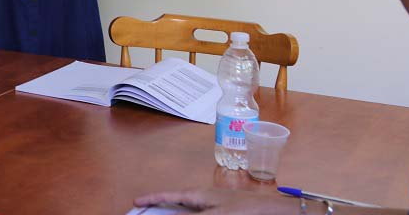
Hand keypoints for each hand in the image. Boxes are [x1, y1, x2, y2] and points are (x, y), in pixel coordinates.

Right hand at [134, 189, 293, 213]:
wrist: (272, 211)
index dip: (152, 198)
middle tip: (146, 210)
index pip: (170, 196)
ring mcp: (213, 206)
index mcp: (199, 195)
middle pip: (176, 203)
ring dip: (176, 213)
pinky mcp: (222, 213)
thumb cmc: (245, 209)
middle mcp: (204, 198)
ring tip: (163, 213)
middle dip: (161, 208)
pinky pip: (200, 214)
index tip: (136, 201)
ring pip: (188, 211)